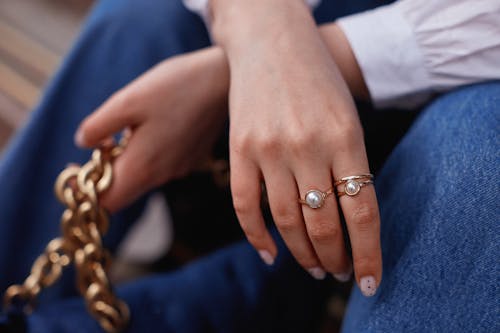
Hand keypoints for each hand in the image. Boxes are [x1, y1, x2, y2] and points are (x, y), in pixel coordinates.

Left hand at [75, 47, 228, 211]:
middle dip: (106, 176)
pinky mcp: (191, 158)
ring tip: (127, 131)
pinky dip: (148, 156)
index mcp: (143, 166)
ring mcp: (179, 169)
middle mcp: (162, 175)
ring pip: (142, 179)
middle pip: (124, 192)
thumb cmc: (175, 87)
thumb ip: (98, 126)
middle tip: (101, 144)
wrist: (222, 81)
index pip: (108, 202)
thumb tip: (83, 143)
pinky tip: (153, 127)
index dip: (88, 193)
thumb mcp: (127, 100)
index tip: (78, 170)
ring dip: (128, 163)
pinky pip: (161, 167)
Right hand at [211, 0, 381, 295]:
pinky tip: (271, 254)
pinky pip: (246, 205)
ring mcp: (269, 148)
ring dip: (303, 254)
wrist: (272, 42)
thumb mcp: (348, 118)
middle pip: (324, 224)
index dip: (367, 254)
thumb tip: (349, 221)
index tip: (368, 281)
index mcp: (346, 138)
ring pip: (288, 221)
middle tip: (338, 272)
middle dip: (334, 258)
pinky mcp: (239, 149)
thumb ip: (350, 167)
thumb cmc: (318, 81)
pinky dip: (257, 237)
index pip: (362, 212)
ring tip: (314, 268)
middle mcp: (307, 146)